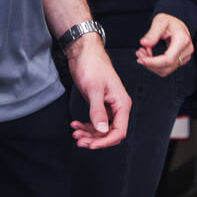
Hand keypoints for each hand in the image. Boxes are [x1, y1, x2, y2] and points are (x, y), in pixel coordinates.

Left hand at [66, 34, 130, 148]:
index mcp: (121, 103)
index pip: (119, 131)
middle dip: (95, 139)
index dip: (105, 141)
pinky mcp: (100, 104)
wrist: (83, 51)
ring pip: (102, 129)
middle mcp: (118, 106)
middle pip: (110, 133)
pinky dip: (86, 126)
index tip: (91, 145)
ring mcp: (109, 106)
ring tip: (75, 134)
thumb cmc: (92, 65)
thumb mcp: (93, 89)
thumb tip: (103, 131)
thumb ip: (98, 111)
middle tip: (79, 141)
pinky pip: (96, 121)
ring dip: (89, 134)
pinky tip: (75, 125)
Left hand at [135, 13, 191, 77]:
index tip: (142, 59)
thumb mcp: (160, 21)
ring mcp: (185, 56)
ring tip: (144, 53)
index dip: (153, 62)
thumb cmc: (170, 21)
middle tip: (139, 53)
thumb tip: (145, 43)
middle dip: (149, 63)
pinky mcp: (181, 60)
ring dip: (151, 65)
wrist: (176, 23)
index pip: (168, 59)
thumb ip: (152, 33)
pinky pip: (167, 68)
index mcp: (182, 39)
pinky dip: (156, 65)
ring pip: (165, 70)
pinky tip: (150, 56)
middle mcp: (186, 50)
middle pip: (166, 67)